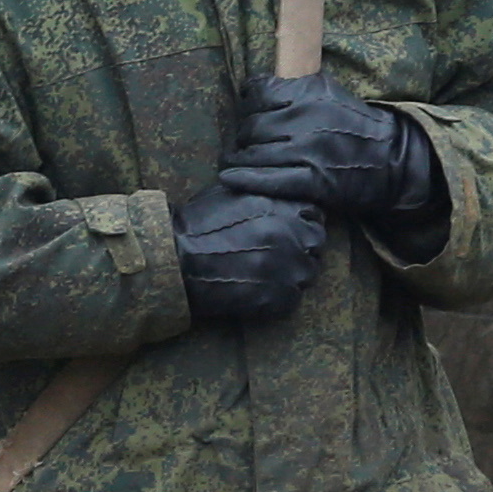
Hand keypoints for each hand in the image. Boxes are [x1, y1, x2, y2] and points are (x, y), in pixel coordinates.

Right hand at [172, 184, 327, 323]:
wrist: (176, 259)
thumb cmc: (200, 223)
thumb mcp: (236, 192)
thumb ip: (266, 192)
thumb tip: (283, 192)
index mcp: (285, 207)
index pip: (314, 213)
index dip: (300, 221)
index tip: (286, 228)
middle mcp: (293, 236)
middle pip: (316, 243)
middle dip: (301, 247)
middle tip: (275, 252)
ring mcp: (289, 270)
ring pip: (307, 273)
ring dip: (292, 273)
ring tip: (264, 272)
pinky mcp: (279, 298)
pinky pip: (292, 300)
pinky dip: (279, 297)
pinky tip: (257, 290)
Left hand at [217, 75, 442, 225]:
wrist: (392, 159)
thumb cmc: (356, 127)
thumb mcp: (330, 94)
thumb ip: (297, 89)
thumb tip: (258, 87)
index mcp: (310, 94)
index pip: (258, 93)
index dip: (246, 105)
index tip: (247, 113)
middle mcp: (307, 119)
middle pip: (253, 126)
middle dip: (242, 136)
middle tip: (241, 143)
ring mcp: (309, 151)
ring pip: (256, 153)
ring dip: (240, 159)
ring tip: (235, 161)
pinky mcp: (313, 181)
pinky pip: (269, 179)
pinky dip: (245, 179)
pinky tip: (231, 177)